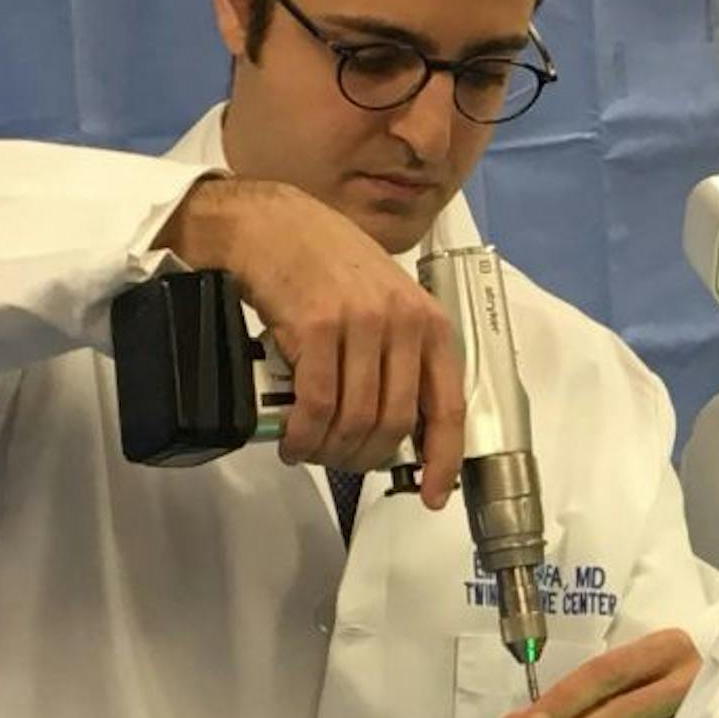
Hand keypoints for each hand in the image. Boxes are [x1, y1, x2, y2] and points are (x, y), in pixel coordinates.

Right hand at [157, 177, 464, 506]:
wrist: (271, 223)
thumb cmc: (325, 263)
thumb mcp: (384, 302)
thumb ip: (399, 355)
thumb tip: (400, 425)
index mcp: (428, 322)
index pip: (447, 405)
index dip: (443, 459)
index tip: (432, 495)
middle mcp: (402, 323)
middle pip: (395, 423)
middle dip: (366, 458)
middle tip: (340, 461)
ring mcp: (361, 324)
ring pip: (356, 420)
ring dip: (330, 451)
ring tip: (309, 450)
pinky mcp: (316, 327)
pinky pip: (317, 406)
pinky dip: (304, 436)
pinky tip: (292, 440)